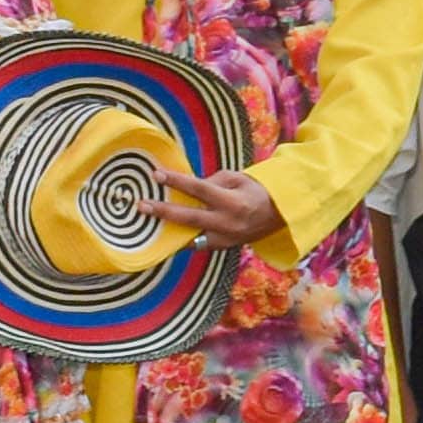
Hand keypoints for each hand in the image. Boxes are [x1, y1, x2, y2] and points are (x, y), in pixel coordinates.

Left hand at [150, 165, 286, 247]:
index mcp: (233, 201)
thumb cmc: (257, 191)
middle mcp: (228, 223)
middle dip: (163, 211)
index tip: (156, 174)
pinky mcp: (223, 247)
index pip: (199, 189)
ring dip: (168, 230)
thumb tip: (188, 186)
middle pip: (189, 217)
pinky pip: (198, 245)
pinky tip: (166, 235)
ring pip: (190, 237)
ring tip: (147, 224)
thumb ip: (212, 181)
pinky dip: (182, 240)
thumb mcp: (238, 178)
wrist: (280, 216)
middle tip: (142, 206)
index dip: (177, 181)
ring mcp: (225, 239)